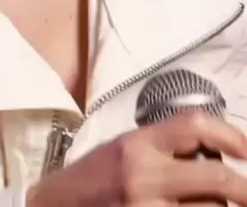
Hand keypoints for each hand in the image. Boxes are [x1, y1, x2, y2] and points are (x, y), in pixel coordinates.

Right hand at [27, 111, 246, 206]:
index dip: (231, 134)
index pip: (195, 125)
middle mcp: (144, 176)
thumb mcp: (125, 148)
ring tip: (219, 203)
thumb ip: (165, 148)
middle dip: (245, 188)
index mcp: (139, 145)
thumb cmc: (93, 179)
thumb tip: (217, 153)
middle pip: (215, 177)